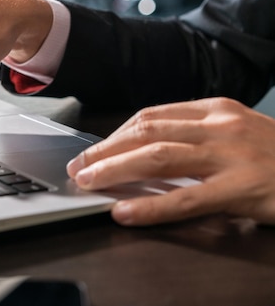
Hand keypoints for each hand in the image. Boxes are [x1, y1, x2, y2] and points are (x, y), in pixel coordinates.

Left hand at [67, 97, 274, 225]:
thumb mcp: (235, 133)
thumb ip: (194, 137)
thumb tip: (142, 153)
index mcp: (215, 109)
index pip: (150, 116)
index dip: (115, 134)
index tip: (92, 149)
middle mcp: (220, 126)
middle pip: (146, 132)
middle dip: (104, 150)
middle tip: (78, 166)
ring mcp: (233, 155)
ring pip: (158, 157)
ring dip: (115, 169)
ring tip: (88, 183)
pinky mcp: (244, 188)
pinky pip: (186, 199)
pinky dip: (151, 207)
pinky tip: (125, 212)